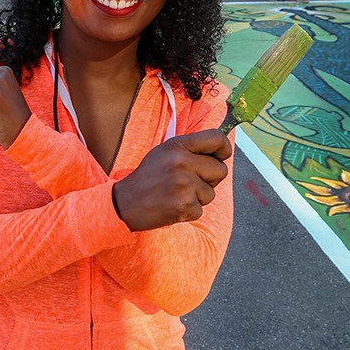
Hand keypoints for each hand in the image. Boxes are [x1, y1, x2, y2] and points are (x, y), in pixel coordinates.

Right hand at [112, 129, 231, 231]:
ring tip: (176, 195)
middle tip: (189, 182)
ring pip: (211, 193)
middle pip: (221, 170)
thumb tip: (222, 147)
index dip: (224, 148)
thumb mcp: (164, 153)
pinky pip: (200, 210)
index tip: (221, 155)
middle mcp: (181, 162)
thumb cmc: (148, 178)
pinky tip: (172, 206)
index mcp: (177, 145)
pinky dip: (189, 211)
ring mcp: (183, 184)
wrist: (125, 203)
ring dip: (198, 197)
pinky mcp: (184, 206)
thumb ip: (190, 148)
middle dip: (210, 179)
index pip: (216, 138)